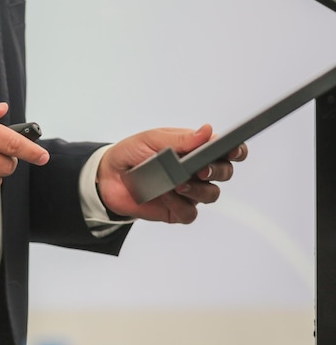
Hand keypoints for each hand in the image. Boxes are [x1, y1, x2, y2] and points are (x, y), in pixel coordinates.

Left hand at [96, 124, 247, 223]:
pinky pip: (189, 213)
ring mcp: (189, 193)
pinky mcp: (177, 211)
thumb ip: (181, 139)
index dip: (236, 151)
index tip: (233, 150)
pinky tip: (165, 195)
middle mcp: (197, 172)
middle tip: (201, 169)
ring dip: (197, 189)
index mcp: (196, 150)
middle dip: (217, 170)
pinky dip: (179, 204)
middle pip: (224, 173)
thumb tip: (207, 131)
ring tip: (177, 183)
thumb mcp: (152, 140)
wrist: (108, 176)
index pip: (227, 151)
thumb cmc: (132, 153)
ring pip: (211, 195)